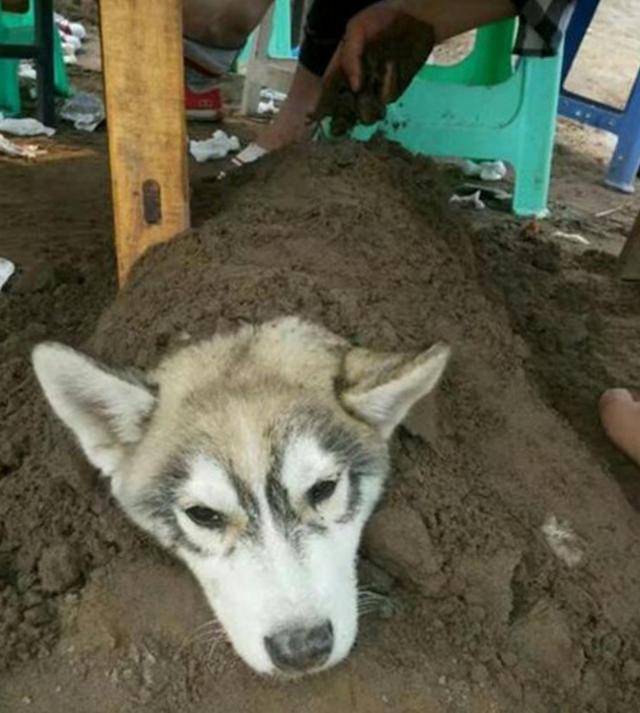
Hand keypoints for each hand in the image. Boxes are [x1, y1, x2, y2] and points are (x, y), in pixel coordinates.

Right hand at [310, 2, 434, 134]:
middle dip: (342, 119)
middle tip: (343, 119)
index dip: (319, 107)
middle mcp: (354, 83)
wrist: (414, 18)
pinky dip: (388, 85)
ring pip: (364, 114)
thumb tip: (354, 87)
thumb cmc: (381, 19)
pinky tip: (392, 67)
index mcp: (340, 70)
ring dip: (366, 107)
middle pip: (343, 112)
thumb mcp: (358, 29)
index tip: (312, 118)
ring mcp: (373, 90)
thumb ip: (350, 57)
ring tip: (371, 86)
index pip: (327, 93)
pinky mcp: (391, 93)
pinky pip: (386, 100)